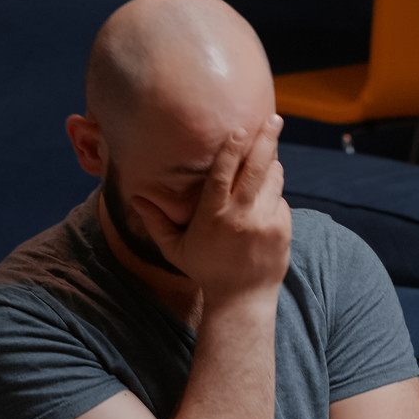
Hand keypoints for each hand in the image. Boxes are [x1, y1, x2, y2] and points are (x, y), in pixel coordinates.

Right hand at [131, 114, 290, 303]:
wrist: (242, 300)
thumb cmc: (206, 271)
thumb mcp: (175, 249)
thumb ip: (156, 222)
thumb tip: (136, 197)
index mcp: (214, 215)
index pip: (223, 174)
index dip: (232, 149)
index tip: (239, 128)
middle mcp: (241, 215)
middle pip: (257, 168)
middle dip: (267, 140)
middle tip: (274, 118)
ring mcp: (265, 221)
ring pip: (273, 179)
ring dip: (270, 165)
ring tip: (267, 155)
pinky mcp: (283, 228)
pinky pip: (281, 199)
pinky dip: (274, 193)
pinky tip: (265, 198)